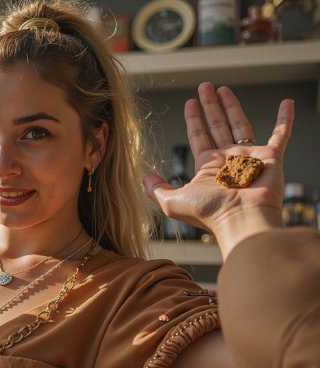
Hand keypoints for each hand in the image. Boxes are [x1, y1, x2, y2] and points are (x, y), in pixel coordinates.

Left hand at [143, 82, 294, 258]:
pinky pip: (280, 134)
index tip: (189, 103)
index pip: (199, 137)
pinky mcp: (271, 158)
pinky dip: (284, 120)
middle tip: (204, 87)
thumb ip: (157, 188)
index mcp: (208, 167)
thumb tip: (144, 177)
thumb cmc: (209, 213)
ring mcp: (250, 158)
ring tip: (222, 88)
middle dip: (210, 106)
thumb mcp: (172, 201)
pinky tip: (285, 103)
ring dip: (232, 106)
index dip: (194, 120)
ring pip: (241, 124)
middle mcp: (228, 161)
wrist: (240, 219)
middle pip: (217, 126)